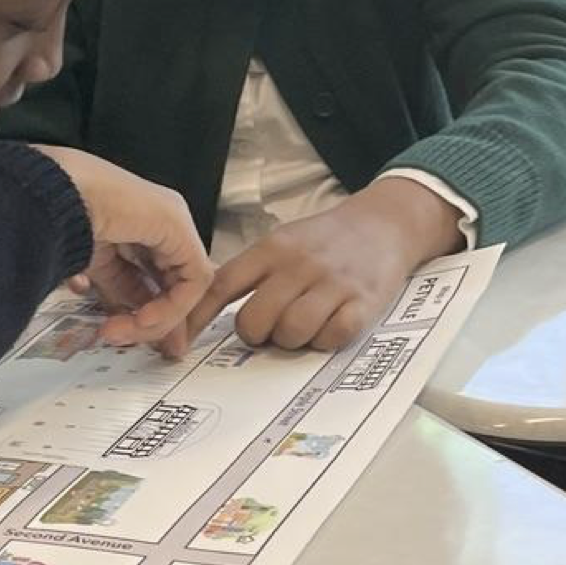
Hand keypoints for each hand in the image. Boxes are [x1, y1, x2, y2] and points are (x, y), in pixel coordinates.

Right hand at [34, 146, 211, 356]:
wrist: (51, 196)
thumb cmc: (56, 220)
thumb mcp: (95, 267)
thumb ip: (120, 293)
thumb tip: (134, 325)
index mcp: (139, 224)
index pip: (160, 276)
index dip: (154, 311)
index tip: (136, 338)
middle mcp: (162, 222)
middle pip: (177, 282)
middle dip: (164, 321)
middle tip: (152, 349)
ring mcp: (173, 221)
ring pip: (187, 285)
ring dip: (158, 319)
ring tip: (124, 333)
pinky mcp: (179, 228)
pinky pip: (192, 279)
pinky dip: (170, 307)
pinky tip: (141, 319)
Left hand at [184, 178, 464, 349]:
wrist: (384, 223)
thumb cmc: (325, 239)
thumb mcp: (280, 242)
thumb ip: (250, 272)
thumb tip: (207, 308)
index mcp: (271, 249)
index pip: (221, 285)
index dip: (197, 316)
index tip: (182, 337)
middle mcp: (298, 265)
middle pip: (255, 319)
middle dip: (255, 334)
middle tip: (267, 330)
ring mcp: (332, 283)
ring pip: (291, 332)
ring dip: (290, 341)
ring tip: (299, 328)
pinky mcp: (364, 302)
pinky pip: (333, 337)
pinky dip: (325, 341)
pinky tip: (327, 327)